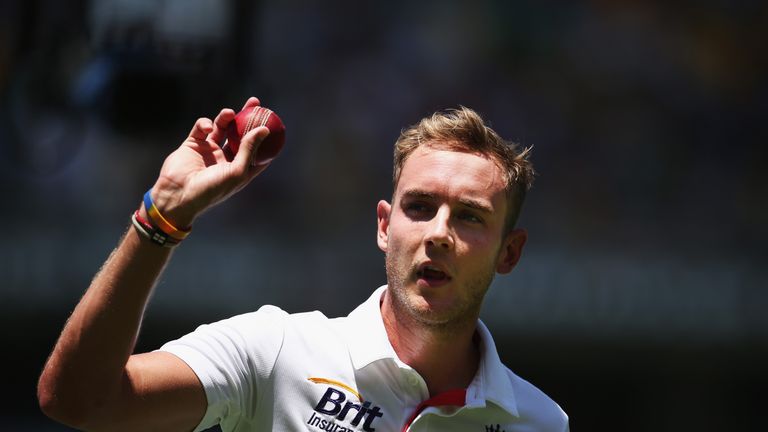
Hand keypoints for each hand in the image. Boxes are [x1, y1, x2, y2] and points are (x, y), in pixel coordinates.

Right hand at [146, 97, 271, 226]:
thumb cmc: (211, 189)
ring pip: (222, 128)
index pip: (258, 150)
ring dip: (226, 117)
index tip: (274, 121)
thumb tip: (265, 129)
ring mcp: (210, 150)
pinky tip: (208, 128)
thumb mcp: (236, 171)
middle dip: (249, 118)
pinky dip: (205, 124)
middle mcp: (226, 158)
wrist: (178, 194)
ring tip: (230, 112)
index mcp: (239, 168)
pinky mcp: (193, 144)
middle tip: (256, 103)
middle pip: (242, 134)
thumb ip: (250, 149)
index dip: (266, 136)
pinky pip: (202, 128)